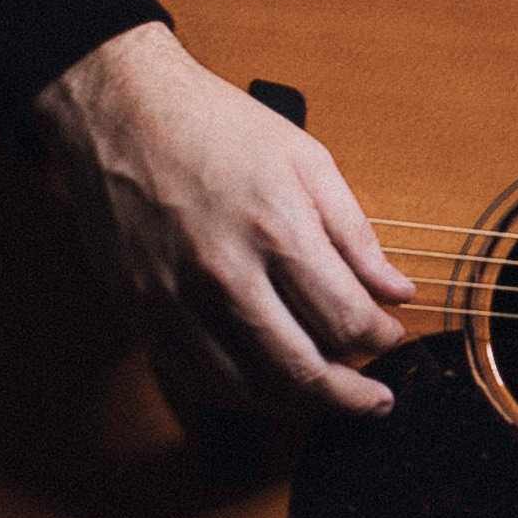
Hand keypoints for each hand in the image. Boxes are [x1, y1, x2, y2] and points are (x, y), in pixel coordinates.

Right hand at [33, 20, 417, 421]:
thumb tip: (397, 291)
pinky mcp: (142, 313)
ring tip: (329, 399)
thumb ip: (355, 234)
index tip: (392, 337)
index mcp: (274, 230)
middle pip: (301, 370)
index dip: (381, 340)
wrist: (120, 111)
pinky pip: (197, 381)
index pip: (345, 320)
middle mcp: (223, 274)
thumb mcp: (307, 160)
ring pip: (248, 388)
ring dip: (298, 406)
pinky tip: (269, 389)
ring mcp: (175, 300)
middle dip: (351, 396)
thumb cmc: (216, 127)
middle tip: (376, 401)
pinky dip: (242, 397)